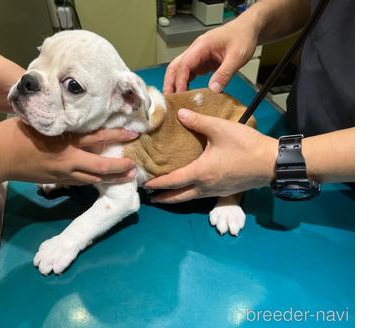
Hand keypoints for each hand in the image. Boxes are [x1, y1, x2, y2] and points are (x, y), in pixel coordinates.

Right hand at [0, 118, 138, 184]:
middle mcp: (68, 159)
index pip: (98, 138)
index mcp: (66, 140)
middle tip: (135, 166)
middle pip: (100, 167)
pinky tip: (102, 180)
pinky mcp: (57, 181)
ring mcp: (63, 174)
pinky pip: (80, 182)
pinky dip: (94, 181)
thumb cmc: (19, 132)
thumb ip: (64, 120)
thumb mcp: (44, 120)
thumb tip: (79, 112)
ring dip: (111, 179)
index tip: (133, 133)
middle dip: (120, 167)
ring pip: (92, 180)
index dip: (117, 135)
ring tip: (127, 178)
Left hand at [145, 109, 276, 202]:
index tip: (145, 184)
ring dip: (176, 198)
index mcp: (200, 172)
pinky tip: (190, 189)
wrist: (272, 163)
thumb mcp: (220, 128)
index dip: (157, 183)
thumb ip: (198, 121)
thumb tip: (179, 113)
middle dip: (163, 198)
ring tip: (165, 196)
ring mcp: (216, 192)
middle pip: (179, 197)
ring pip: (190, 199)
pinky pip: (202, 196)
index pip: (172, 181)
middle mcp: (205, 186)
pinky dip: (190, 195)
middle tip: (150, 198)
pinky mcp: (225, 192)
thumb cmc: (245, 145)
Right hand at [163, 19, 258, 93]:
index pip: (184, 64)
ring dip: (175, 84)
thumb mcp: (237, 57)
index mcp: (202, 45)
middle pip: (175, 67)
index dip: (180, 80)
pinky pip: (188, 73)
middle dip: (170, 83)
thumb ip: (224, 73)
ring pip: (179, 70)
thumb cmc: (242, 37)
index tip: (181, 94)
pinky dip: (185, 83)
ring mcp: (197, 56)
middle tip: (170, 100)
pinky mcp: (201, 62)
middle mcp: (195, 50)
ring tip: (176, 100)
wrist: (246, 30)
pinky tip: (186, 93)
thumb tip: (213, 90)